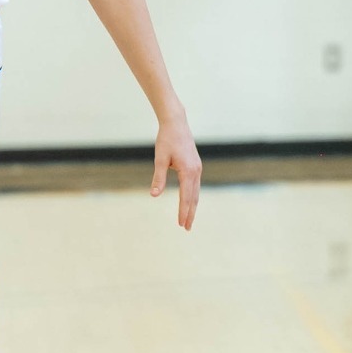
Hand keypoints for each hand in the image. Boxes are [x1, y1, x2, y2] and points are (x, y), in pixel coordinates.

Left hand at [152, 115, 202, 229]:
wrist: (176, 124)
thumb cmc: (166, 140)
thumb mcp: (160, 160)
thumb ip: (158, 178)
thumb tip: (154, 195)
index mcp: (188, 171)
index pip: (186, 197)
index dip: (183, 211)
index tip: (181, 224)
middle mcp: (196, 171)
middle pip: (194, 198)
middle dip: (190, 213)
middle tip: (186, 228)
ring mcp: (198, 169)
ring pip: (196, 192)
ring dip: (192, 207)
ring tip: (188, 219)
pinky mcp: (196, 166)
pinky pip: (195, 186)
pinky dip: (193, 197)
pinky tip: (189, 202)